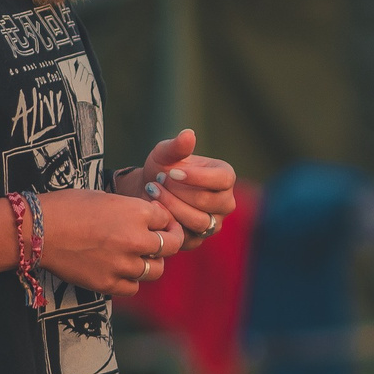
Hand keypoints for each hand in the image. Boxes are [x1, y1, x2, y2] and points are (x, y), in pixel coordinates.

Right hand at [36, 188, 176, 296]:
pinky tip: (121, 271)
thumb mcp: (105, 197)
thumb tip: (151, 217)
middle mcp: (136, 239)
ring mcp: (123, 264)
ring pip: (156, 270)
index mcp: (137, 212)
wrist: (37, 230)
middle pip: (171, 246)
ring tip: (139, 257)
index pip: (167, 219)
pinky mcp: (108, 283)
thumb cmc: (67, 207)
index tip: (157, 221)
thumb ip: (132, 210)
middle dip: (167, 241)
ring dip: (151, 263)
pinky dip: (131, 280)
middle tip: (160, 240)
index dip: (163, 219)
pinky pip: (133, 287)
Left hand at [124, 130, 238, 245]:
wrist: (148, 191)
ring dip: (172, 206)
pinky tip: (153, 208)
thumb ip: (177, 146)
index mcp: (225, 177)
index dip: (197, 177)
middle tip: (157, 181)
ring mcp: (214, 223)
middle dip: (179, 192)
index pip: (223, 179)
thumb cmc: (162, 169)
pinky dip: (168, 222)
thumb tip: (188, 134)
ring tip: (153, 192)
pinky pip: (187, 235)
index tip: (172, 172)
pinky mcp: (198, 239)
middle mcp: (225, 202)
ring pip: (199, 220)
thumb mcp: (165, 154)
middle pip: (209, 202)